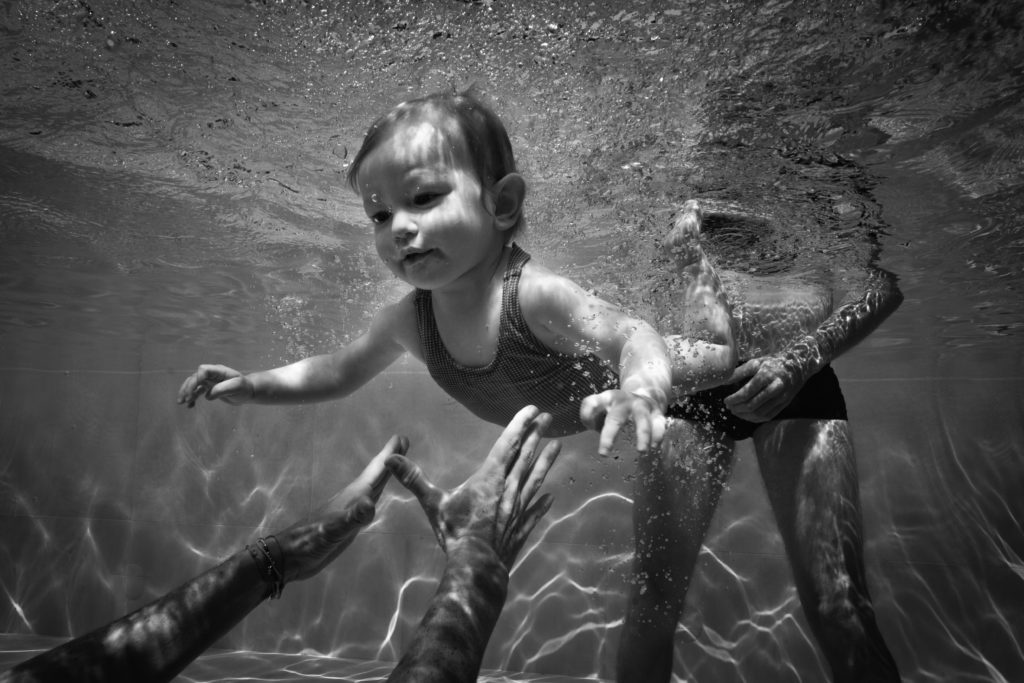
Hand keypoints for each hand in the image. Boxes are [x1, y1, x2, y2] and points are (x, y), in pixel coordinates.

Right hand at [177, 364, 252, 407]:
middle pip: (195, 377)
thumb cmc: (244, 388)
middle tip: (185, 399)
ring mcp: (209, 381)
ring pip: (193, 384)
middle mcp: (212, 374)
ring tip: (181, 402)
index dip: (197, 379)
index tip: (194, 390)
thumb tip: (207, 396)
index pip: (203, 370)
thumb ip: (222, 389)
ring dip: (186, 392)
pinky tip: (190, 406)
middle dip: (188, 387)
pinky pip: (196, 391)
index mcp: (219, 371)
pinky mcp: (209, 388)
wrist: (247, 392)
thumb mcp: (236, 388)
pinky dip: (192, 398)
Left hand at [275, 435, 408, 582]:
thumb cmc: (311, 541)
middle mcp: (353, 499)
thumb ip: (353, 517)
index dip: (388, 456)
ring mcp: (349, 511)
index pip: (375, 472)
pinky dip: (374, 497)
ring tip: (395, 465)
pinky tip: (374, 499)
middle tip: (403, 442)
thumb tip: (370, 502)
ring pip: (371, 487)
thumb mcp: (333, 530)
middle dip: (389, 460)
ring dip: (383, 475)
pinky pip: (366, 504)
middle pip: (375, 475)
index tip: (401, 438)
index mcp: (353, 496)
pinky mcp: (347, 523)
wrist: (290, 556)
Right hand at [386, 405, 560, 567]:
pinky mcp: (521, 527)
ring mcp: (519, 508)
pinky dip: (543, 503)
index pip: (508, 444)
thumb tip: (390, 460)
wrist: (477, 565)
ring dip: (546, 461)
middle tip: (548, 418)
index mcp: (490, 478)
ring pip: (536, 478)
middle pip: (525, 456)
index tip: (532, 410)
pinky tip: (551, 496)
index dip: (520, 425)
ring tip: (558, 445)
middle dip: (537, 435)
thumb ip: (414, 479)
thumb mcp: (432, 503)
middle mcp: (509, 488)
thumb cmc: (455, 532)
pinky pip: (535, 511)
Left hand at [579, 389, 665, 455]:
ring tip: (641, 451)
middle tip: (603, 454)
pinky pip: (659, 424)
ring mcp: (641, 406)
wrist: (644, 393)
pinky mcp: (656, 413)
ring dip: (643, 434)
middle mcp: (624, 401)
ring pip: (642, 419)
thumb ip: (591, 418)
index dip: (588, 414)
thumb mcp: (601, 408)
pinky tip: (654, 446)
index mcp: (607, 399)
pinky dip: (657, 434)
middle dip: (609, 435)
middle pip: (616, 417)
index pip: (592, 403)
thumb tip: (592, 427)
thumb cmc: (616, 409)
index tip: (589, 427)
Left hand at [722, 356, 804, 421]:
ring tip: (735, 411)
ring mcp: (781, 397)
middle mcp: (775, 387)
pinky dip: (755, 419)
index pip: (746, 392)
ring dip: (745, 415)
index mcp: (766, 375)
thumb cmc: (772, 363)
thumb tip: (723, 382)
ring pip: (760, 413)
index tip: (726, 400)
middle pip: (753, 404)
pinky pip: (768, 416)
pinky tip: (746, 416)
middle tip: (729, 407)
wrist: (798, 365)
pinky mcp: (784, 404)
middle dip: (738, 408)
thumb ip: (739, 372)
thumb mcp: (755, 362)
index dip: (734, 399)